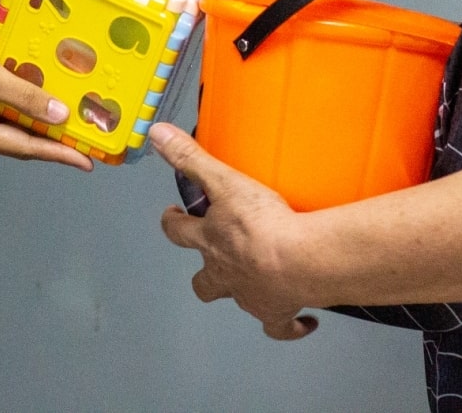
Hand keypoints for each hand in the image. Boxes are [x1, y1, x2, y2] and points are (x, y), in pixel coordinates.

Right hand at [0, 8, 92, 169]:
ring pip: (12, 118)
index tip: (86, 161)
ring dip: (40, 117)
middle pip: (19, 137)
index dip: (57, 154)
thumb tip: (59, 116)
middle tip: (85, 143)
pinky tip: (43, 89)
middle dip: (52, 140)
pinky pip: (3, 100)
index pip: (24, 147)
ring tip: (71, 118)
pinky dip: (25, 98)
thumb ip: (24, 96)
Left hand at [151, 123, 317, 339]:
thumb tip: (158, 135)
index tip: (173, 216)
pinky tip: (303, 322)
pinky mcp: (278, 312)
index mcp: (210, 242)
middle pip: (204, 281)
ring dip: (243, 292)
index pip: (179, 232)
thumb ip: (192, 158)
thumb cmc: (261, 224)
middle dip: (204, 271)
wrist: (299, 262)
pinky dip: (290, 326)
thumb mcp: (224, 181)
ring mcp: (250, 296)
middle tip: (212, 257)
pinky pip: (280, 326)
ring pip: (238, 299)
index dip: (173, 223)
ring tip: (256, 282)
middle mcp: (225, 273)